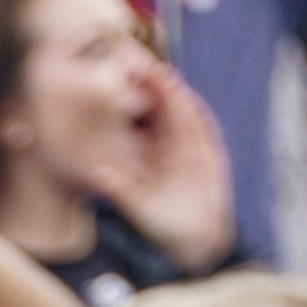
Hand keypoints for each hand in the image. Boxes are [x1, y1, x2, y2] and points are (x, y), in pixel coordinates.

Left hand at [88, 63, 233, 271]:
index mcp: (152, 153)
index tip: (122, 78)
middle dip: (153, 86)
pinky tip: (185, 102)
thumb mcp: (138, 207)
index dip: (135, 98)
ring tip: (160, 76)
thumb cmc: (163, 227)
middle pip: (163, 108)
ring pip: (181, 114)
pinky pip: (202, 131)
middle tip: (139, 63)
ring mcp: (191, 148)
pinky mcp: (210, 156)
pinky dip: (195, 117)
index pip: (143, 118)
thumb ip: (120, 190)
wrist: (195, 243)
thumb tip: (97, 175)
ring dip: (173, 96)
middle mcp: (171, 146)